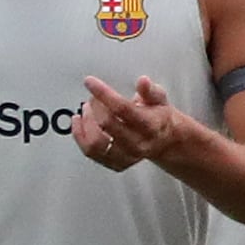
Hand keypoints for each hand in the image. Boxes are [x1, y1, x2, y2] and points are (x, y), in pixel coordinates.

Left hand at [76, 75, 198, 172]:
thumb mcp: (159, 99)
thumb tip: (143, 81)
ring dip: (85, 123)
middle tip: (93, 97)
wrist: (165, 141)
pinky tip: (79, 122)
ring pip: (96, 143)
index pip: (123, 109)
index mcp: (150, 125)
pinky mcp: (116, 163)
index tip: (90, 82)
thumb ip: (150, 90)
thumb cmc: (157, 117)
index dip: (103, 94)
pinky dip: (80, 136)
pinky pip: (91, 153)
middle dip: (95, 106)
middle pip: (107, 124)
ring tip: (85, 109)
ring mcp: (127, 155)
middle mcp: (139, 143)